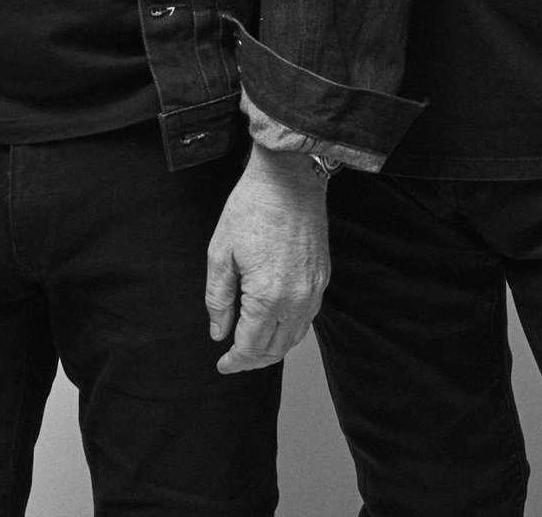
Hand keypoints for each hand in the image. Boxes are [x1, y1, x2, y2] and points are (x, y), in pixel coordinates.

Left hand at [205, 146, 329, 373]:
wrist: (289, 176)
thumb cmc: (252, 207)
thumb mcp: (220, 252)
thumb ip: (218, 299)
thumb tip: (219, 332)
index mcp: (268, 296)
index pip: (252, 346)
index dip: (235, 361)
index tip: (222, 364)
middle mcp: (297, 299)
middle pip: (276, 348)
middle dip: (254, 360)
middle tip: (235, 359)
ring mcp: (315, 288)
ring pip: (295, 336)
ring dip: (274, 347)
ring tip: (253, 345)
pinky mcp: (323, 276)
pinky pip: (308, 317)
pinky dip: (291, 329)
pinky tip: (275, 322)